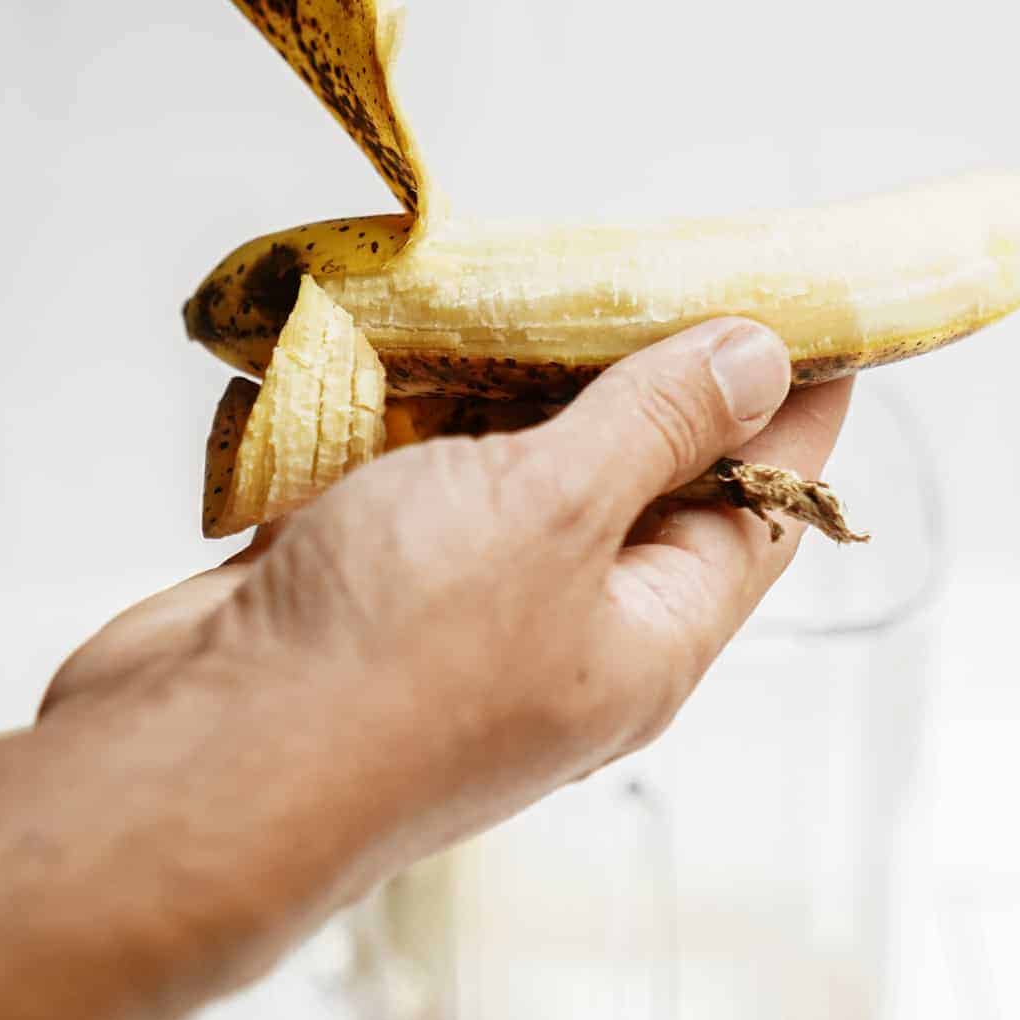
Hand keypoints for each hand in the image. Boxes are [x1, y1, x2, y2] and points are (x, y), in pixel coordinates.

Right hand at [43, 321, 851, 983]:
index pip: (767, 506)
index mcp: (649, 638)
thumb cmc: (393, 659)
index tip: (822, 304)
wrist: (197, 761)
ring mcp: (455, 612)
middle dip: (648, 373)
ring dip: (516, 383)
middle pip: (639, 483)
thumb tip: (764, 362)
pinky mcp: (357, 584)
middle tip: (655, 258)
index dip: (802, 405)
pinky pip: (410, 482)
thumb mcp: (556, 512)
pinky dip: (410, 411)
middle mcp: (565, 632)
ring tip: (531, 275)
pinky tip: (405, 337)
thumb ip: (655, 425)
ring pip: (513, 475)